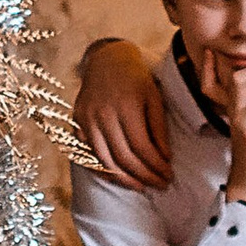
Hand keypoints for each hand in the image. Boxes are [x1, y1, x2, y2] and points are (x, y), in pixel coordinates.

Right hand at [77, 40, 170, 188]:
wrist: (107, 59)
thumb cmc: (136, 78)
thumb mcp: (154, 97)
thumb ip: (159, 129)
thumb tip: (164, 159)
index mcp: (126, 106)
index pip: (142, 147)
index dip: (156, 166)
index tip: (168, 176)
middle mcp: (103, 114)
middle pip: (123, 157)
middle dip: (144, 176)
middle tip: (159, 185)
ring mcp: (87, 118)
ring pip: (105, 159)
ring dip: (124, 179)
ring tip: (141, 186)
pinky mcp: (77, 121)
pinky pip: (89, 153)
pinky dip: (103, 169)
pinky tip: (117, 176)